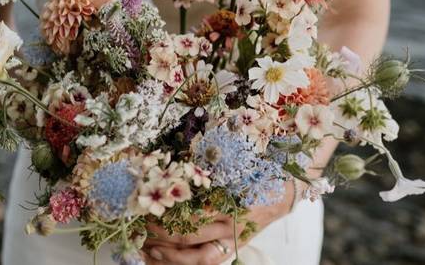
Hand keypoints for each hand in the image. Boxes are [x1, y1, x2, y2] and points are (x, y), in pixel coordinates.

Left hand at [143, 180, 299, 264]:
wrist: (282, 194)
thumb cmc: (255, 177)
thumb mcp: (233, 170)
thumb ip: (207, 174)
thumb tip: (171, 172)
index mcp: (231, 202)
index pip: (194, 213)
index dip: (169, 213)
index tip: (148, 205)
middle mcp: (231, 226)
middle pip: (192, 235)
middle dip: (162, 233)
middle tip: (141, 226)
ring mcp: (232, 242)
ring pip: (198, 258)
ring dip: (170, 256)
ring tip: (148, 249)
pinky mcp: (233, 251)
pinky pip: (206, 263)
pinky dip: (184, 264)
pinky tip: (165, 260)